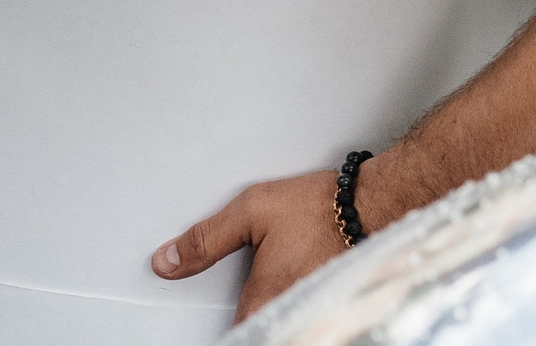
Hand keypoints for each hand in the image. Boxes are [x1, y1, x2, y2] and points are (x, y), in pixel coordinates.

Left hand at [153, 169, 352, 321]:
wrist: (368, 203)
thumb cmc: (316, 207)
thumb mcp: (250, 211)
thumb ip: (205, 241)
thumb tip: (167, 263)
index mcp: (263, 298)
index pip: (232, 334)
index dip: (221, 329)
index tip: (218, 317)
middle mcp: (288, 313)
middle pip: (254, 329)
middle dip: (244, 318)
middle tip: (246, 287)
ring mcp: (309, 313)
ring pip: (275, 325)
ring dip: (266, 313)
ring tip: (264, 285)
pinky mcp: (325, 305)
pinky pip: (297, 319)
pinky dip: (287, 310)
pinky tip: (288, 285)